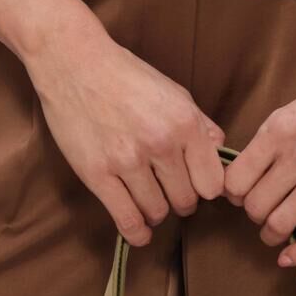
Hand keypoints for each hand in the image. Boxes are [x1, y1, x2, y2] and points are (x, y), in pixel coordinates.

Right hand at [25, 30, 228, 247]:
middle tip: (169, 191)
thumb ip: (200, 125)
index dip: (205, 187)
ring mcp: (128, 161)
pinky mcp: (98, 174)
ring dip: (156, 212)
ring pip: (157, 211)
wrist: (74, 63)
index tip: (195, 185)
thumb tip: (220, 153)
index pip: (212, 183)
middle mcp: (161, 144)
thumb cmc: (125, 76)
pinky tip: (139, 231)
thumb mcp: (174, 92)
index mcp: (185, 123)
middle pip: (186, 200)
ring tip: (148, 199)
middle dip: (180, 200)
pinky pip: (127, 219)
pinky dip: (137, 232)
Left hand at [222, 40, 295, 263]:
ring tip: (274, 232)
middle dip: (253, 214)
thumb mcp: (295, 108)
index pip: (236, 180)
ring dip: (271, 234)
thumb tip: (246, 172)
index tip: (241, 194)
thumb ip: (271, 140)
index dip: (234, 193)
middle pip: (255, 205)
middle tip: (261, 211)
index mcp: (279, 130)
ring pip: (281, 223)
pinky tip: (289, 258)